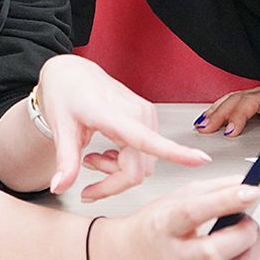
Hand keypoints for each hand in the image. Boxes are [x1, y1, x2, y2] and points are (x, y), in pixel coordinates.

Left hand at [36, 55, 208, 200]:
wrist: (72, 73)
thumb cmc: (67, 94)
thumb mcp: (61, 128)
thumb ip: (65, 161)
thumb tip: (60, 187)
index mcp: (113, 114)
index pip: (147, 140)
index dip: (175, 152)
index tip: (200, 159)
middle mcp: (136, 113)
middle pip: (139, 169)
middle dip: (112, 181)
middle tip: (87, 171)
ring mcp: (145, 114)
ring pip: (144, 164)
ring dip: (118, 170)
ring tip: (94, 157)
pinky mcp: (148, 117)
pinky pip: (146, 153)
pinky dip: (125, 161)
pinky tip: (108, 150)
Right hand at [91, 179, 259, 259]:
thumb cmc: (153, 226)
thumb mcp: (177, 197)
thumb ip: (217, 188)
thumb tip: (253, 182)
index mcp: (163, 226)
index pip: (195, 213)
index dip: (227, 200)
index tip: (253, 189)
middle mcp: (176, 257)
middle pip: (219, 250)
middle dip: (247, 229)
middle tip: (252, 211)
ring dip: (256, 244)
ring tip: (252, 226)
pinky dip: (254, 254)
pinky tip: (257, 238)